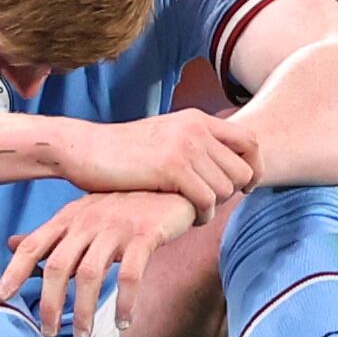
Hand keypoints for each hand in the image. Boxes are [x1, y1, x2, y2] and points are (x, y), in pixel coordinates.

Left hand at [0, 191, 197, 336]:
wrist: (172, 184)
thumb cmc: (124, 205)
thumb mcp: (82, 215)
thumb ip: (50, 234)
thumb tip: (12, 245)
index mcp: (69, 217)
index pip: (34, 245)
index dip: (14, 271)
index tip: (0, 296)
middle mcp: (88, 221)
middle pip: (58, 266)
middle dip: (50, 303)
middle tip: (48, 330)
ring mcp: (117, 227)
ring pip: (90, 274)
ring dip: (84, 310)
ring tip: (83, 335)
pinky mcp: (146, 235)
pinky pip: (131, 275)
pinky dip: (125, 303)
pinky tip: (124, 322)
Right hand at [53, 111, 258, 220]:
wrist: (83, 148)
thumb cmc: (121, 151)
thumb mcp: (164, 137)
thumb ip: (193, 144)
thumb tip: (220, 165)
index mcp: (197, 119)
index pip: (251, 141)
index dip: (254, 168)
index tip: (244, 186)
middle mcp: (196, 128)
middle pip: (243, 170)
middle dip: (233, 194)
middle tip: (211, 204)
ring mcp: (185, 146)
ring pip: (226, 189)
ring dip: (214, 208)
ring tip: (193, 212)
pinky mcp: (171, 168)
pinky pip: (206, 200)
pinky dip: (202, 216)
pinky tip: (187, 217)